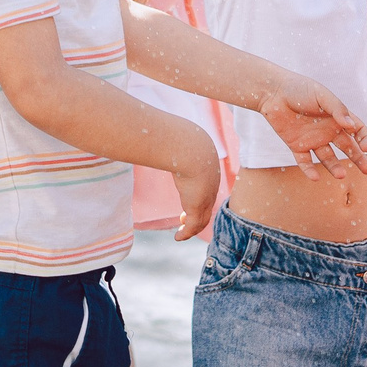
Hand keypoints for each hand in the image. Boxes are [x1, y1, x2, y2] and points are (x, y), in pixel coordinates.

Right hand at [167, 118, 222, 241]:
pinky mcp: (196, 207)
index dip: (197, 201)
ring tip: (180, 234)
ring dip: (190, 228)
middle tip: (183, 221)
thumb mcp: (178, 142)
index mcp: (207, 174)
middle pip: (205, 209)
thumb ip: (170, 141)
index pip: (205, 192)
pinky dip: (185, 234)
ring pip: (200, 221)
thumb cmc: (182, 141)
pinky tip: (177, 238)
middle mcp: (209, 189)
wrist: (192, 149)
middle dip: (195, 217)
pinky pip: (192, 227)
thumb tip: (157, 129)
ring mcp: (204, 200)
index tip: (187, 204)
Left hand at [259, 75, 366, 179]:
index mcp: (337, 117)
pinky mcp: (297, 146)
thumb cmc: (298, 88)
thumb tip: (351, 126)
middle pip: (348, 147)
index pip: (358, 130)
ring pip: (328, 158)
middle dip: (359, 158)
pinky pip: (305, 162)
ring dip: (335, 167)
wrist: (272, 91)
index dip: (364, 138)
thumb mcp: (321, 95)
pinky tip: (315, 177)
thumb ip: (337, 108)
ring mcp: (313, 139)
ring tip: (341, 175)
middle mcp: (327, 130)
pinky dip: (309, 170)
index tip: (365, 147)